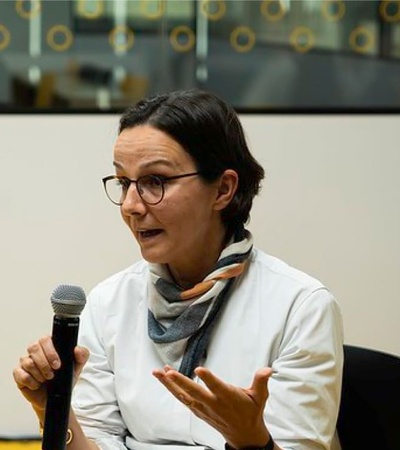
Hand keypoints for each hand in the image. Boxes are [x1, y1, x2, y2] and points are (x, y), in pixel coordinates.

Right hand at [13, 335, 88, 419]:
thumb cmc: (64, 378)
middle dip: (44, 364)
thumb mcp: (77, 367)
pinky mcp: (19, 373)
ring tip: (46, 379)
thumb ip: (82, 355)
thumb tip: (77, 349)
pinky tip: (37, 384)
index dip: (50, 352)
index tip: (58, 364)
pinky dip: (30, 381)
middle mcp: (36, 351)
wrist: (56, 397)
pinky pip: (20, 374)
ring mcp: (26, 361)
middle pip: (34, 348)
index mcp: (49, 345)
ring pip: (28, 362)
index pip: (45, 339)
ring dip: (39, 374)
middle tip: (52, 374)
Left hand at [153, 366, 272, 448]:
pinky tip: (164, 379)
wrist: (244, 436)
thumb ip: (261, 382)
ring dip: (169, 385)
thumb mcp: (260, 397)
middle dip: (180, 383)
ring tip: (158, 372)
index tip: (199, 370)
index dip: (208, 379)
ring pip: (183, 396)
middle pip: (195, 393)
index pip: (217, 388)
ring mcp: (203, 408)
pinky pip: (182, 399)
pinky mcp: (198, 410)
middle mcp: (213, 404)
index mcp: (228, 398)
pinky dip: (172, 389)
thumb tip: (268, 370)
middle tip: (169, 372)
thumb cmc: (251, 411)